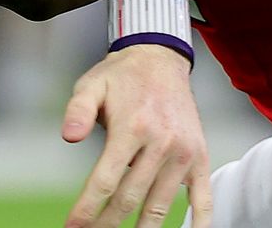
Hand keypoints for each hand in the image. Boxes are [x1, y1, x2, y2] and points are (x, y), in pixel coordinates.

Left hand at [62, 45, 210, 227]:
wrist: (161, 59)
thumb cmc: (121, 77)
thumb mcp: (92, 85)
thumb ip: (78, 110)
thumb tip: (68, 136)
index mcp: (132, 127)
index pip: (106, 180)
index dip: (87, 209)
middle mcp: (161, 143)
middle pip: (130, 199)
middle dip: (106, 224)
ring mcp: (183, 153)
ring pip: (160, 206)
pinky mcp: (200, 158)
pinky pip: (203, 199)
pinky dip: (198, 223)